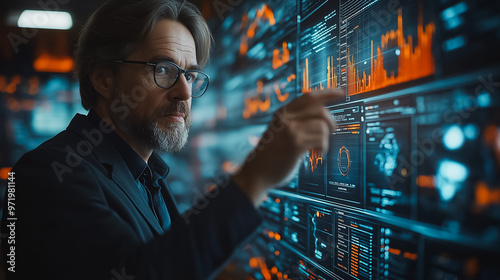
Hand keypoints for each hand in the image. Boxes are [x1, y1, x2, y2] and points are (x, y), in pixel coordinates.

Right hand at [232, 88, 344, 205]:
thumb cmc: (271, 156)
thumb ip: (295, 123)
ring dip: (325, 139)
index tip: (341, 92)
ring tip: (317, 149)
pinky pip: (321, 139)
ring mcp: (290, 130)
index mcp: (282, 113)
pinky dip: (322, 147)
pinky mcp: (296, 144)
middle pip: (320, 110)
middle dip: (330, 121)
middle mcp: (286, 118)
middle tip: (332, 131)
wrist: (257, 173)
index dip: (327, 93)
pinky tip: (315, 154)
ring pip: (322, 126)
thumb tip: (322, 119)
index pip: (309, 97)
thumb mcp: (280, 132)